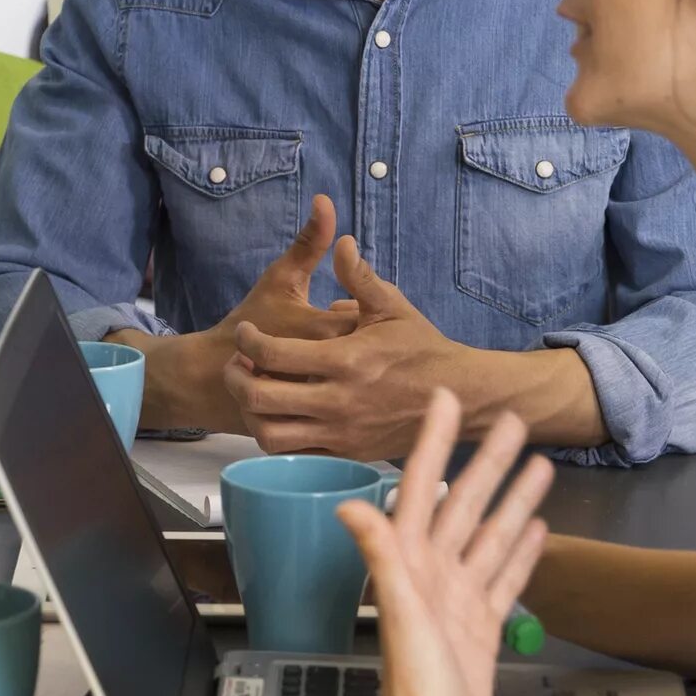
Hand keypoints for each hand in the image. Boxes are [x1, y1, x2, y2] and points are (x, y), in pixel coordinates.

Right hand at [133, 200, 358, 430]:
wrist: (213, 376)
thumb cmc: (250, 319)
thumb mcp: (280, 278)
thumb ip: (308, 242)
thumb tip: (327, 201)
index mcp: (321, 332)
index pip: (369, 320)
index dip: (365, 314)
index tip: (350, 313)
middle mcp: (324, 372)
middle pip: (373, 357)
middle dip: (370, 347)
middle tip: (358, 341)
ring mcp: (320, 403)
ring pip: (361, 387)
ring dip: (358, 375)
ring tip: (343, 364)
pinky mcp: (314, 425)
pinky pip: (346, 412)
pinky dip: (344, 398)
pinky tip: (331, 384)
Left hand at [226, 235, 458, 457]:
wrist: (459, 396)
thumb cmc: (423, 348)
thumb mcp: (393, 306)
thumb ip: (360, 276)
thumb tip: (340, 241)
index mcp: (346, 360)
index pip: (273, 353)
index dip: (248, 341)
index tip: (245, 332)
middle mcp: (339, 401)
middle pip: (262, 398)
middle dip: (236, 378)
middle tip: (236, 363)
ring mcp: (342, 432)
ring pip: (272, 435)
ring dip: (251, 413)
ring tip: (252, 391)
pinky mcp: (348, 453)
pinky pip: (296, 455)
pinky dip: (276, 437)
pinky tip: (278, 415)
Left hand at [340, 398, 551, 695]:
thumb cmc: (416, 682)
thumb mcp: (399, 613)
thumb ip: (380, 557)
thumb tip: (349, 506)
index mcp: (407, 561)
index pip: (421, 486)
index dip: (433, 442)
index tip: (446, 401)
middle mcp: (431, 571)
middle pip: (465, 503)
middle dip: (489, 461)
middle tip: (515, 421)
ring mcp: (458, 595)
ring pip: (491, 533)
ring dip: (514, 498)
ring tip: (540, 464)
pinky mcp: (482, 621)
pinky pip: (504, 575)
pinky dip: (521, 550)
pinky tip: (537, 525)